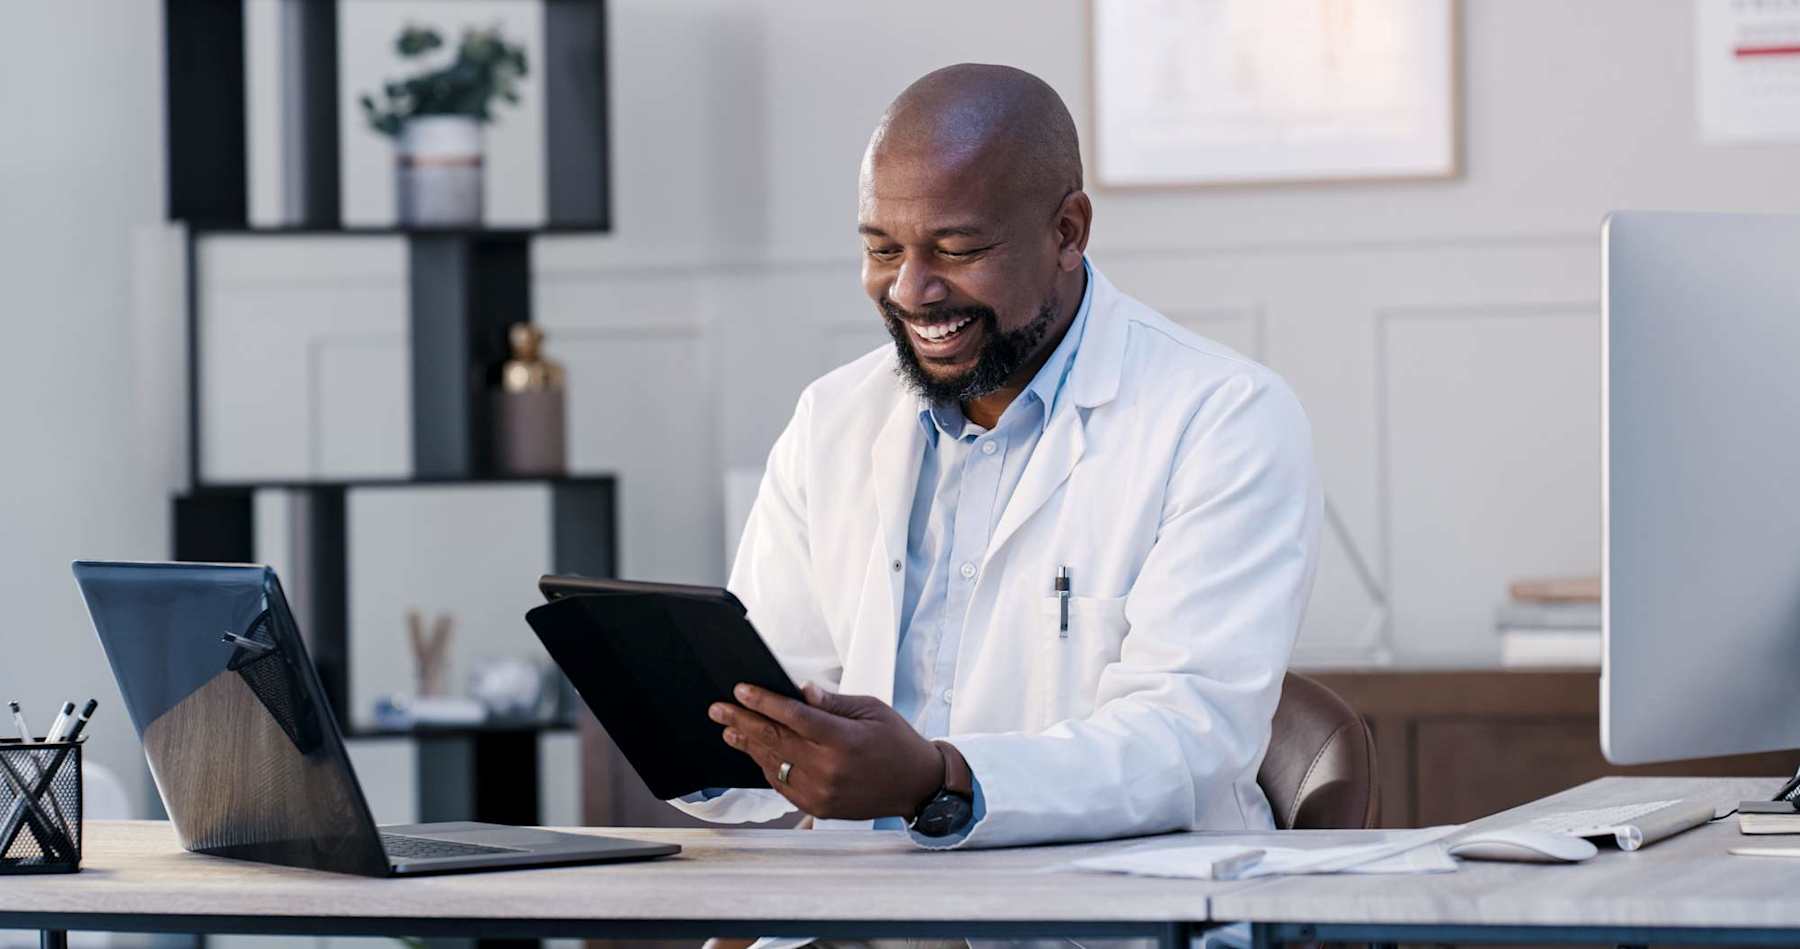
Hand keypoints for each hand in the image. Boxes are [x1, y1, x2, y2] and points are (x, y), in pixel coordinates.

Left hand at [709, 682, 944, 820]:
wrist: (916, 785)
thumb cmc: (896, 741)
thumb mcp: (871, 710)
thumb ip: (832, 703)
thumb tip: (800, 692)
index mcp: (844, 740)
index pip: (794, 717)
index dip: (764, 702)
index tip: (741, 690)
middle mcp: (829, 769)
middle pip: (776, 741)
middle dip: (743, 721)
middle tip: (718, 709)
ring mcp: (822, 792)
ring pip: (774, 765)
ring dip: (748, 745)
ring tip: (729, 729)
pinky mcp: (819, 808)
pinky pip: (783, 786)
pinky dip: (767, 767)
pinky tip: (755, 752)